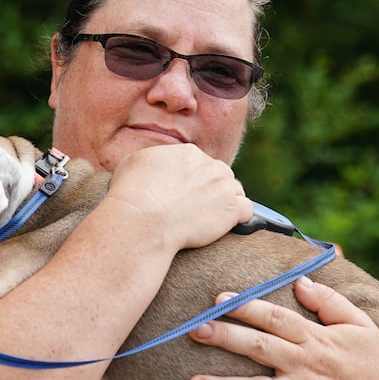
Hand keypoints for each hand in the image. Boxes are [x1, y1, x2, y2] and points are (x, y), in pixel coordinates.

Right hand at [105, 145, 250, 251]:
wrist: (142, 220)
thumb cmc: (131, 194)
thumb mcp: (133, 163)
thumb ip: (153, 160)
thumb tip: (155, 166)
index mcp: (188, 153)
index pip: (200, 165)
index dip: (193, 181)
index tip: (183, 196)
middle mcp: (210, 164)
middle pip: (220, 175)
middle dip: (211, 190)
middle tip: (196, 208)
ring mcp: (224, 186)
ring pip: (235, 191)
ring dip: (226, 202)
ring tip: (209, 219)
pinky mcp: (232, 209)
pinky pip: (247, 210)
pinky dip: (239, 218)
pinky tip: (225, 226)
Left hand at [186, 275, 378, 379]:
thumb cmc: (375, 363)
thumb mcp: (360, 325)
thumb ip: (330, 302)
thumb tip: (301, 281)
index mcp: (316, 338)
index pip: (276, 318)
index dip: (247, 307)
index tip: (218, 299)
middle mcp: (304, 365)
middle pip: (259, 348)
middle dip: (226, 338)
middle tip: (195, 330)